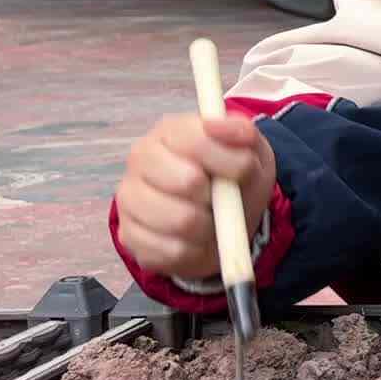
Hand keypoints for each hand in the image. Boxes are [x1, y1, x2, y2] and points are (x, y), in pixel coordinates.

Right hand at [116, 114, 275, 279]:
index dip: (230, 161)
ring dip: (209, 226)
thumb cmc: (235, 177)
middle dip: (218, 196)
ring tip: (210, 218)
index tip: (246, 169)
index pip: (197, 142)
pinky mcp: (129, 235)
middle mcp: (141, 160)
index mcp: (170, 131)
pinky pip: (173, 251)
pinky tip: (195, 237)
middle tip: (222, 196)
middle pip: (188, 183)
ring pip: (181, 221)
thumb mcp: (251, 151)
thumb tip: (231, 128)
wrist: (224, 218)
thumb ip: (245, 133)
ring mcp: (129, 198)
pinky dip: (196, 249)